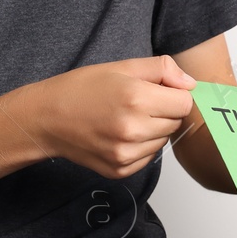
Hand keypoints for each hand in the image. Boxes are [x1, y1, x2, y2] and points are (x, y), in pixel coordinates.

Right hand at [24, 55, 194, 178]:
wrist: (46, 119)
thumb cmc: (80, 89)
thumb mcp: (122, 66)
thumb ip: (162, 70)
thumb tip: (190, 84)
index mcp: (136, 99)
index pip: (185, 103)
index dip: (174, 94)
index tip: (157, 90)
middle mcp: (133, 130)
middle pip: (176, 122)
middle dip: (164, 110)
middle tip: (137, 102)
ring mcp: (126, 154)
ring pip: (163, 141)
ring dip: (153, 129)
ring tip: (125, 117)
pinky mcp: (120, 170)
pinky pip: (148, 157)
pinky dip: (141, 146)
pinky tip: (119, 134)